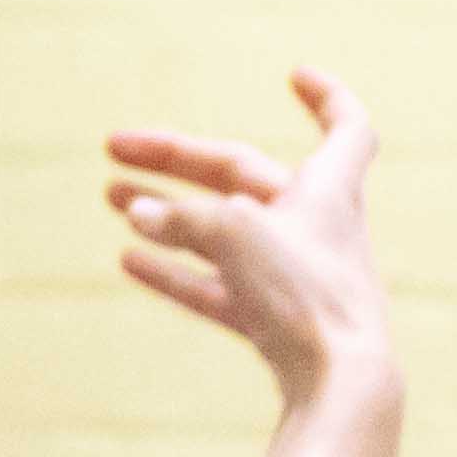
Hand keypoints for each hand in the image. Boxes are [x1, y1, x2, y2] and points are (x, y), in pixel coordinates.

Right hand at [107, 72, 395, 417]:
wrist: (340, 379)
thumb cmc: (306, 295)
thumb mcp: (234, 234)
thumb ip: (183, 217)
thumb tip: (140, 216)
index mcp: (327, 191)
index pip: (346, 129)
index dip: (325, 98)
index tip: (296, 77)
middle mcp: (313, 226)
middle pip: (242, 175)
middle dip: (177, 160)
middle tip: (116, 148)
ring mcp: (291, 274)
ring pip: (219, 229)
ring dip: (165, 210)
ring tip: (111, 198)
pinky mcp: (272, 319)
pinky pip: (213, 284)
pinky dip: (174, 269)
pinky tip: (130, 261)